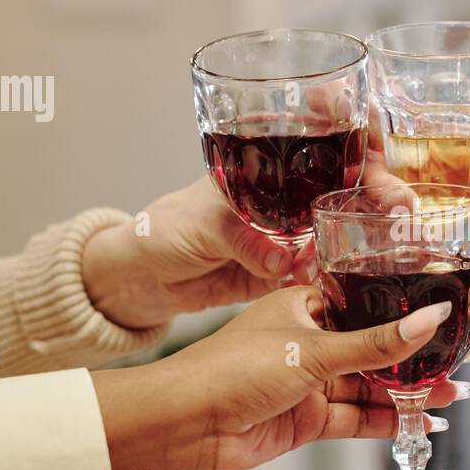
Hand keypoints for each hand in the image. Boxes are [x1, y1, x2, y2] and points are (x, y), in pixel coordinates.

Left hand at [81, 177, 304, 329]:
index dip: (316, 197)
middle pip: (307, 222)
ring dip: (310, 263)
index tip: (328, 213)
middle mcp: (267, 215)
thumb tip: (281, 260)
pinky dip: (298, 284)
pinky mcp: (263, 279)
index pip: (296, 185)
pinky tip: (302, 283)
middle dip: (318, 236)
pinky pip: (290, 281)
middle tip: (317, 252)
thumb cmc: (165, 230)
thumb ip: (243, 242)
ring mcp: (267, 247)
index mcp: (254, 184)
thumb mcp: (204, 227)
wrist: (141, 275)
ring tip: (306, 270)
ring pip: (303, 253)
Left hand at [93, 286, 469, 469]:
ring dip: (405, 393)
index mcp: (304, 305)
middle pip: (371, 348)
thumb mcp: (315, 350)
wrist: (188, 425)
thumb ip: (378, 344)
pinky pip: (357, 418)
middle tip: (456, 362)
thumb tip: (430, 320)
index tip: (442, 316)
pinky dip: (387, 421)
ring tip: (450, 394)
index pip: (364, 302)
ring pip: (368, 386)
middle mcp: (309, 341)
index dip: (402, 310)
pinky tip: (419, 422)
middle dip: (411, 359)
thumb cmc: (234, 368)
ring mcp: (309, 382)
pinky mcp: (308, 419)